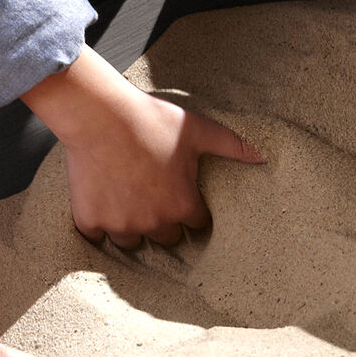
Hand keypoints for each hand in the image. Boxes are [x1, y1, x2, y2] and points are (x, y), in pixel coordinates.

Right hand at [23, 46, 262, 248]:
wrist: (99, 114)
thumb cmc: (150, 119)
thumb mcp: (197, 129)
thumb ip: (233, 146)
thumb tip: (264, 156)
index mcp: (183, 206)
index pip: (196, 226)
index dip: (190, 210)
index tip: (180, 197)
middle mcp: (154, 222)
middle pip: (166, 239)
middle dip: (162, 223)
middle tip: (152, 198)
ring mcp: (121, 224)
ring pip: (131, 241)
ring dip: (131, 227)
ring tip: (126, 202)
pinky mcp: (91, 220)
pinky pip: (96, 236)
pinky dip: (97, 223)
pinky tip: (99, 202)